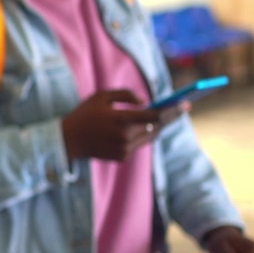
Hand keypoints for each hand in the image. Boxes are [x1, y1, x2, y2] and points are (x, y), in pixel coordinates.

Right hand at [61, 89, 187, 161]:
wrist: (67, 140)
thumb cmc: (84, 114)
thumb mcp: (102, 96)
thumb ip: (125, 95)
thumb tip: (146, 102)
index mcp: (122, 119)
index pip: (155, 116)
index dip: (172, 110)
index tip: (186, 104)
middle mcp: (126, 136)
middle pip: (157, 128)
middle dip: (169, 118)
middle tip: (181, 108)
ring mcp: (125, 149)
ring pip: (150, 137)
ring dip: (157, 127)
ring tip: (166, 116)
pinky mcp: (122, 157)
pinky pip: (139, 144)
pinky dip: (142, 135)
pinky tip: (146, 127)